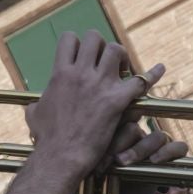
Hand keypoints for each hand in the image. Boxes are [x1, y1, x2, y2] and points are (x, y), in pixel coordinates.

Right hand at [22, 33, 158, 182]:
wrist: (61, 156)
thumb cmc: (47, 139)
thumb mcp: (34, 115)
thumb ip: (36, 104)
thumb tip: (33, 105)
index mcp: (60, 73)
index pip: (70, 39)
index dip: (79, 43)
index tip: (83, 55)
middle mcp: (80, 74)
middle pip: (95, 38)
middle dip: (101, 45)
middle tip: (104, 60)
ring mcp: (99, 85)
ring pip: (116, 50)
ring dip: (120, 57)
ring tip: (122, 68)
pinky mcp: (116, 101)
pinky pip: (140, 80)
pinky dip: (152, 74)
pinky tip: (159, 70)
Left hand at [91, 119, 190, 193]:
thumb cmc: (96, 184)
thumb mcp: (93, 163)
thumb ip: (98, 145)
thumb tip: (96, 129)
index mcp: (115, 131)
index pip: (117, 121)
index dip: (110, 136)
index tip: (98, 156)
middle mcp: (136, 136)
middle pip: (135, 128)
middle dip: (121, 145)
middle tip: (112, 162)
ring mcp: (153, 148)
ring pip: (157, 137)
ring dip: (142, 149)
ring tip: (128, 163)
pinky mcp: (168, 161)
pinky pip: (179, 148)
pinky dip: (169, 151)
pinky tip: (154, 161)